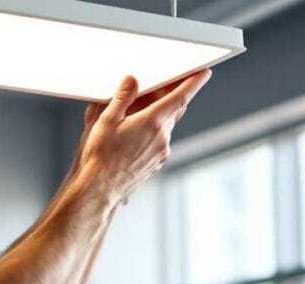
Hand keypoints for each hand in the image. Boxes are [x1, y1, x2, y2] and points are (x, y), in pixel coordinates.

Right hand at [59, 70, 212, 205]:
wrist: (100, 188)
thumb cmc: (100, 157)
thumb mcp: (106, 120)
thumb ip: (122, 97)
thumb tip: (132, 81)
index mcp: (151, 121)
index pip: (181, 96)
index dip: (194, 82)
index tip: (204, 73)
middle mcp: (162, 136)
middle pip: (174, 110)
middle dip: (167, 98)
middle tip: (153, 91)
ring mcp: (161, 151)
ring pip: (166, 126)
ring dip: (156, 117)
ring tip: (133, 118)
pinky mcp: (156, 162)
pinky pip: (160, 141)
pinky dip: (153, 133)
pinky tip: (133, 136)